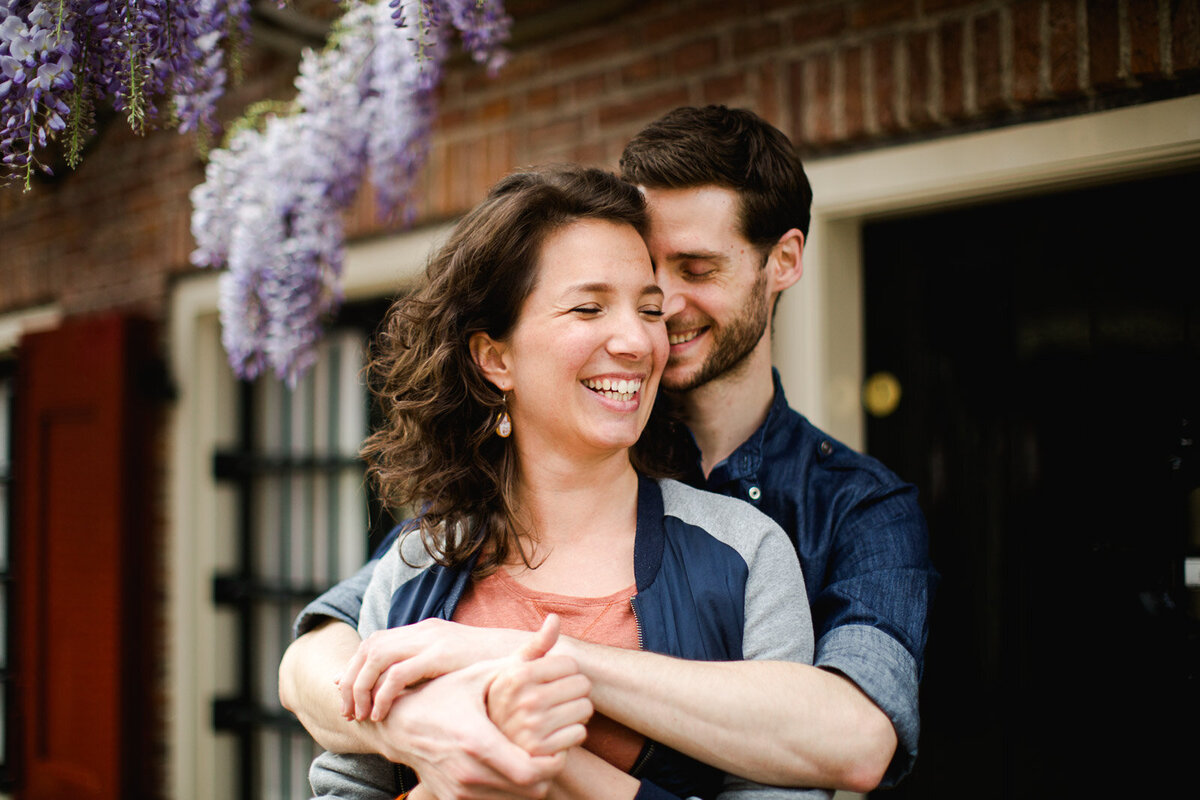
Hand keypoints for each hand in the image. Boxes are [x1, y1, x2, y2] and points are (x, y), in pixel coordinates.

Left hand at [339, 618, 529, 721]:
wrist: (525, 659)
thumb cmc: (490, 672)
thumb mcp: (452, 669)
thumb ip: (424, 672)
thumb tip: (387, 691)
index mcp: (424, 631)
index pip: (374, 642)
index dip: (354, 669)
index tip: (348, 700)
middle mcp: (424, 630)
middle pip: (369, 647)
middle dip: (351, 680)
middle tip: (349, 711)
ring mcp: (432, 640)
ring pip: (377, 657)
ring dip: (362, 687)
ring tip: (362, 714)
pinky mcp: (441, 655)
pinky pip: (398, 673)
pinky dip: (383, 693)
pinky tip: (382, 713)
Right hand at [373, 657, 563, 799]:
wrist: (399, 724)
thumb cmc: (445, 694)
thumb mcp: (480, 673)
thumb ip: (523, 654)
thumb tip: (555, 624)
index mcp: (478, 741)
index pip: (531, 772)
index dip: (553, 761)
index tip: (560, 744)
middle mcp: (469, 772)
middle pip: (531, 790)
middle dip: (547, 771)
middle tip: (553, 750)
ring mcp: (460, 790)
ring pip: (516, 799)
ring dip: (529, 782)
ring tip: (534, 757)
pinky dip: (508, 790)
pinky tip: (510, 766)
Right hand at [487, 616, 592, 756]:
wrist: (480, 742)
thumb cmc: (501, 700)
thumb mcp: (510, 669)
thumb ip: (536, 645)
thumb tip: (555, 618)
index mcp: (517, 675)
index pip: (571, 664)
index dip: (566, 671)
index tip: (553, 680)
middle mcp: (524, 700)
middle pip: (582, 685)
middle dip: (575, 691)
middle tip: (559, 699)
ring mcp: (532, 728)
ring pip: (585, 709)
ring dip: (577, 713)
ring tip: (558, 715)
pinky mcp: (540, 753)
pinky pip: (580, 734)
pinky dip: (573, 734)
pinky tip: (556, 735)